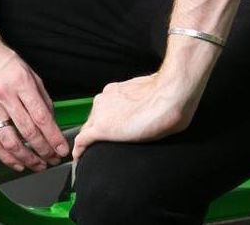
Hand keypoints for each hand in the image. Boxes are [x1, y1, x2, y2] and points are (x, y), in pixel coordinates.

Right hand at [0, 37, 69, 171]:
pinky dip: (5, 157)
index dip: (54, 137)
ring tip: (38, 165)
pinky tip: (17, 163)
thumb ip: (42, 98)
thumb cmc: (4, 62)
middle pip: (28, 131)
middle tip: (54, 159)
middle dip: (44, 150)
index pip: (41, 117)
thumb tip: (51, 123)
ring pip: (10, 141)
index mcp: (21, 83)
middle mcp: (4, 96)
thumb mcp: (29, 73)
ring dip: (26, 158)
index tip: (62, 149)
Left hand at [72, 72, 198, 159]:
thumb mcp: (150, 94)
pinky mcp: (102, 129)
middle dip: (96, 131)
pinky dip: (80, 151)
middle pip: (93, 119)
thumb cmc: (167, 95)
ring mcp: (101, 114)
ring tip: (93, 153)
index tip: (108, 129)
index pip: (103, 109)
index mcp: (116, 91)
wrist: (169, 96)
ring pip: (87, 130)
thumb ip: (142, 101)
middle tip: (104, 144)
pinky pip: (82, 142)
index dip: (104, 121)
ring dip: (90, 140)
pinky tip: (80, 158)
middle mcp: (105, 100)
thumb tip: (150, 108)